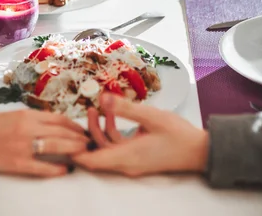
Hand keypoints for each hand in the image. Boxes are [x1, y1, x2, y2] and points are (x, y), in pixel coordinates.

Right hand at [0, 110, 87, 176]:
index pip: (58, 118)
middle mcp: (28, 129)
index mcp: (28, 115)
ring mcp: (24, 147)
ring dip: (72, 150)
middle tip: (89, 142)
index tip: (83, 129)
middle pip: (61, 132)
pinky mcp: (18, 164)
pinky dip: (56, 169)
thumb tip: (58, 124)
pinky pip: (42, 167)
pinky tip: (65, 170)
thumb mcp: (17, 115)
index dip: (74, 125)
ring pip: (56, 147)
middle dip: (78, 137)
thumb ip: (36, 119)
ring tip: (83, 152)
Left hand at [74, 93, 208, 176]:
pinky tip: (113, 114)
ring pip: (107, 148)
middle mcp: (127, 163)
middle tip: (86, 110)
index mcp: (128, 156)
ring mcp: (132, 161)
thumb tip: (103, 98)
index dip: (75, 152)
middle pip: (97, 153)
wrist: (199, 150)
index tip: (62, 139)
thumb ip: (125, 108)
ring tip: (97, 107)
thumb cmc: (177, 134)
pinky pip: (117, 146)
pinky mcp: (137, 156)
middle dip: (86, 133)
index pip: (93, 161)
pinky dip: (112, 132)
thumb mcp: (151, 117)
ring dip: (99, 130)